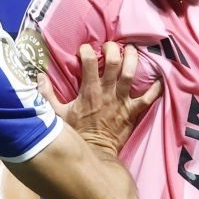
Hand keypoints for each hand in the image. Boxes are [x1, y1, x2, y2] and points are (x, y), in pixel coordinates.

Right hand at [39, 42, 161, 154]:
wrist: (95, 153)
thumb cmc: (77, 133)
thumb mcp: (57, 115)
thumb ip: (47, 95)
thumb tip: (38, 77)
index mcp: (89, 91)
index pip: (89, 62)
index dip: (87, 50)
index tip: (84, 49)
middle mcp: (107, 92)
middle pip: (114, 62)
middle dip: (113, 49)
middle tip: (111, 45)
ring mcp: (122, 101)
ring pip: (131, 73)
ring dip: (133, 59)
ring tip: (131, 50)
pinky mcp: (133, 111)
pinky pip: (148, 98)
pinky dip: (156, 88)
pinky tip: (160, 78)